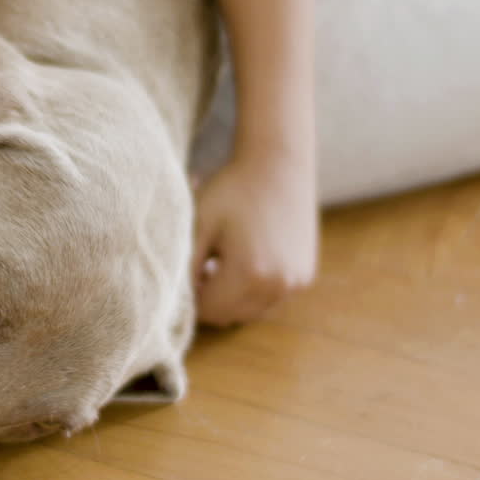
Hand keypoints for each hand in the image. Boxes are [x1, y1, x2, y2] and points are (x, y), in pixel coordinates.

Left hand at [191, 152, 318, 326]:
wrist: (278, 163)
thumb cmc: (232, 189)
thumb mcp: (198, 224)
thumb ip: (184, 266)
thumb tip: (175, 300)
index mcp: (250, 272)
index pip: (208, 311)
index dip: (189, 298)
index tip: (183, 274)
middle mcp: (278, 284)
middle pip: (229, 316)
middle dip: (209, 300)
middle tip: (200, 268)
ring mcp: (296, 283)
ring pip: (250, 312)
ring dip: (231, 299)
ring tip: (221, 264)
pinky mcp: (305, 276)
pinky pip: (270, 300)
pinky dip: (253, 292)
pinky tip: (243, 262)